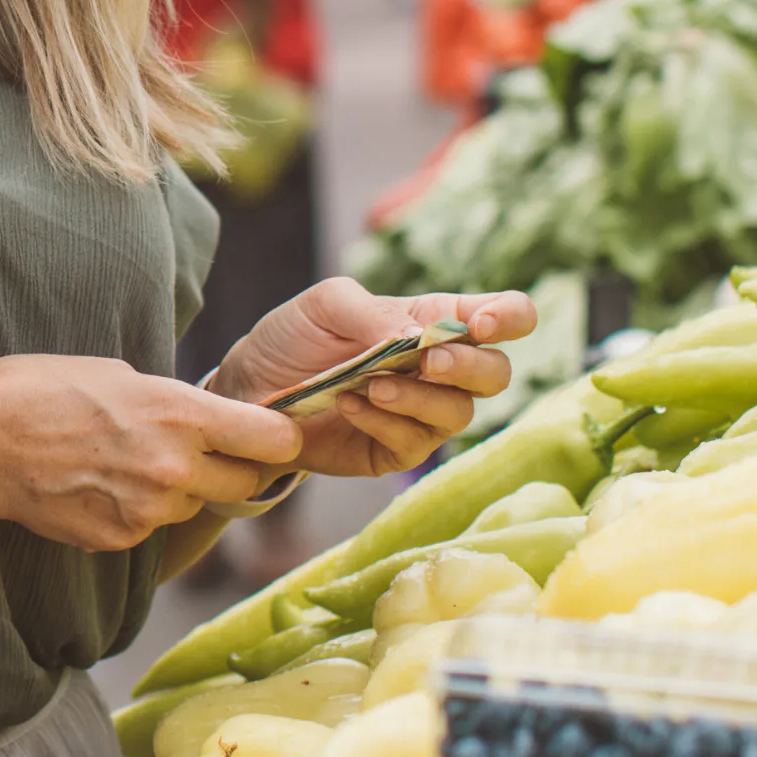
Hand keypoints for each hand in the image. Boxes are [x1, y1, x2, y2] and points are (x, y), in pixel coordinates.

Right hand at [0, 355, 303, 552]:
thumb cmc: (47, 389)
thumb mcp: (124, 374)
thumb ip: (176, 404)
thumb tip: (207, 424)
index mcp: (182, 414)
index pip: (274, 440)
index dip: (277, 438)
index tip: (270, 435)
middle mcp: (175, 468)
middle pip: (245, 483)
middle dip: (231, 468)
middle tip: (199, 450)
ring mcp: (148, 511)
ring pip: (192, 505)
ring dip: (178, 490)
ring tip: (126, 461)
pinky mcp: (120, 539)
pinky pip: (151, 526)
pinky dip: (137, 510)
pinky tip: (99, 484)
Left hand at [210, 281, 535, 478]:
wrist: (246, 390)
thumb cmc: (294, 339)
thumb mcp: (326, 304)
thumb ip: (374, 312)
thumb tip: (419, 338)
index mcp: (436, 322)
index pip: (505, 316)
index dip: (509, 318)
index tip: (481, 325)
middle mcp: (440, 370)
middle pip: (497, 373)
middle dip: (469, 367)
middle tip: (429, 361)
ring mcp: (422, 415)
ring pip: (459, 414)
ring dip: (419, 397)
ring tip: (370, 384)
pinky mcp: (396, 452)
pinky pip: (413, 444)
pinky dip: (384, 421)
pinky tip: (349, 404)